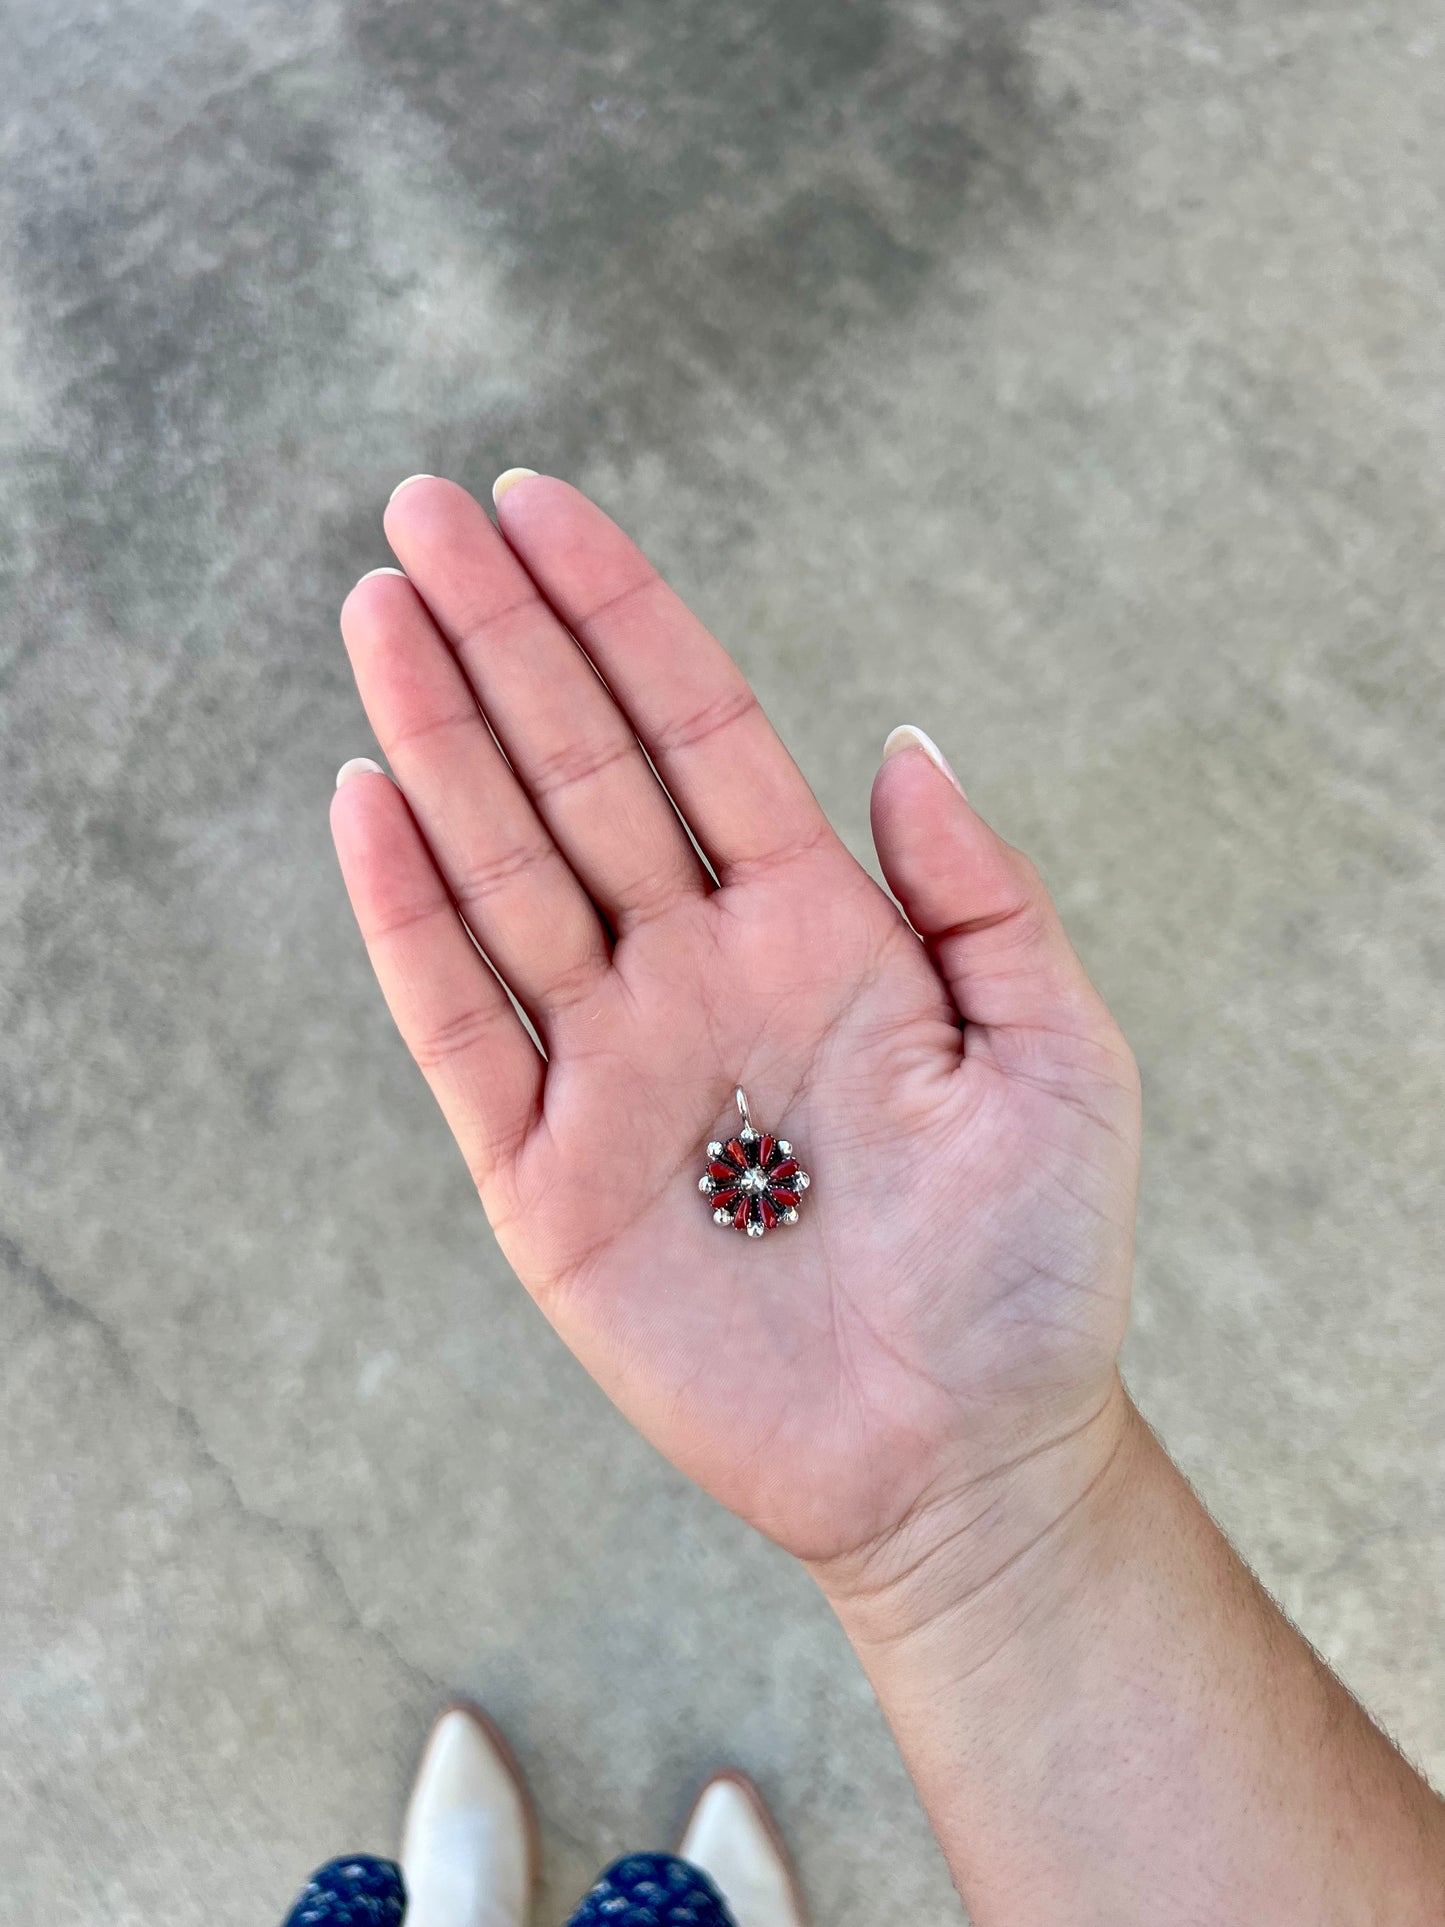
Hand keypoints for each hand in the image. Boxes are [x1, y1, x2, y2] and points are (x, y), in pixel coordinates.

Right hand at [331, 475, 1140, 1583]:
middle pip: (579, 774)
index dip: (621, 616)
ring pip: (503, 872)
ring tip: (377, 609)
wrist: (962, 1459)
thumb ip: (982, 895)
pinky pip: (460, 1027)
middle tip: (420, 508)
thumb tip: (900, 744)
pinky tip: (369, 800)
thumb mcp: (1054, 1053)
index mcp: (815, 929)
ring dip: (436, 742)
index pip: (697, 734)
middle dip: (504, 641)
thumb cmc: (1028, 1267)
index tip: (540, 507)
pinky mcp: (542, 1176)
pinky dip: (409, 920)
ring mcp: (612, 1066)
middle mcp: (697, 973)